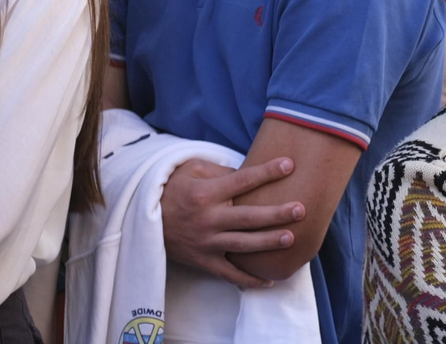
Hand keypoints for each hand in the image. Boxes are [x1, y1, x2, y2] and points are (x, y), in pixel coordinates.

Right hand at [160, 157, 304, 288]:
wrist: (144, 218)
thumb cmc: (175, 188)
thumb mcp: (193, 170)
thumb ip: (222, 172)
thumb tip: (253, 174)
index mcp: (206, 193)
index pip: (243, 180)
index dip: (267, 172)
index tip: (290, 165)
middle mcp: (207, 219)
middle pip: (248, 217)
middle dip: (276, 214)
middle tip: (300, 209)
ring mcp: (206, 243)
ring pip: (243, 245)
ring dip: (268, 243)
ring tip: (291, 238)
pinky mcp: (203, 261)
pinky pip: (229, 274)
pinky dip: (248, 280)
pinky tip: (269, 280)